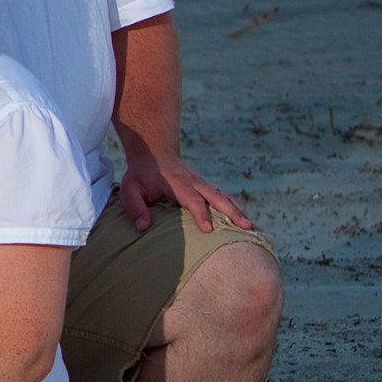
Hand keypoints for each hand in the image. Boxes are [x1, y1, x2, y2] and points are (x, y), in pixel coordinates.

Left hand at [117, 148, 251, 234]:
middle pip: (217, 197)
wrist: (155, 152)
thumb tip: (143, 227)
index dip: (200, 214)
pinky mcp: (208, 188)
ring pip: (225, 197)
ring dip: (238, 211)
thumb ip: (135, 207)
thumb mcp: (130, 188)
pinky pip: (225, 198)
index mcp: (178, 183)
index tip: (208, 230)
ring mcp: (204, 184)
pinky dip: (236, 208)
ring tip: (251, 227)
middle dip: (232, 213)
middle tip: (246, 227)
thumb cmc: (142, 174)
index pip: (192, 199)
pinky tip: (244, 222)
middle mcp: (195, 182)